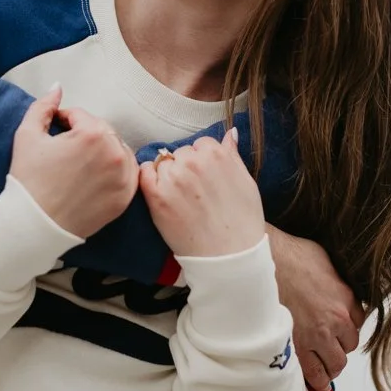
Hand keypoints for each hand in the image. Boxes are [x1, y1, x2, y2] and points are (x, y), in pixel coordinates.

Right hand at [11, 87, 138, 237]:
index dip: (64, 121)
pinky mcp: (125, 197)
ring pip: (117, 150)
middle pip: (102, 131)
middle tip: (65, 151)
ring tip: (80, 163)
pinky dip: (115, 170)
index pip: (81, 116)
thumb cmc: (29, 180)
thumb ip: (43, 106)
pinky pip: (126, 173)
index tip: (54, 133)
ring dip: (102, 151)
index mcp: (93, 134)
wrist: (34, 225)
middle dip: (84, 135)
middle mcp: (114, 153)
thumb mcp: (27, 135)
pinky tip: (95, 176)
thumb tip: (57, 87)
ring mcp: (123, 177)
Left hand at [138, 130, 265, 257]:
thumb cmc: (243, 222)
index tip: (206, 180)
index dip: (203, 162)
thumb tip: (229, 133)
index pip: (201, 144)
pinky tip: (161, 194)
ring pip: (163, 163)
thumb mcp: (246, 182)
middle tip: (195, 193)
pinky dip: (149, 179)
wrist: (229, 256)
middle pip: (181, 153)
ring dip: (168, 176)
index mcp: (216, 154)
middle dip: (186, 168)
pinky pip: (144, 173)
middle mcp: (193, 162)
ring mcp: (173, 178)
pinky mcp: (157, 196)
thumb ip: (233, 155)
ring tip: (182, 200)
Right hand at [266, 225, 364, 390]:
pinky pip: (314, 373)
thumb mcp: (323, 259)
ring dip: (331, 365)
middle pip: (349, 344)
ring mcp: (315, 336)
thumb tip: (333, 285)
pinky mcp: (296, 347)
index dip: (347, 323)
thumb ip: (334, 279)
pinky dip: (317, 379)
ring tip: (324, 367)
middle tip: (329, 345)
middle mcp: (335, 319)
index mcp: (344, 297)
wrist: (262, 263)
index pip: (359, 320)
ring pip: (336, 363)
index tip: (339, 325)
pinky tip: (317, 382)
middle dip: (340, 345)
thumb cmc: (287, 255)